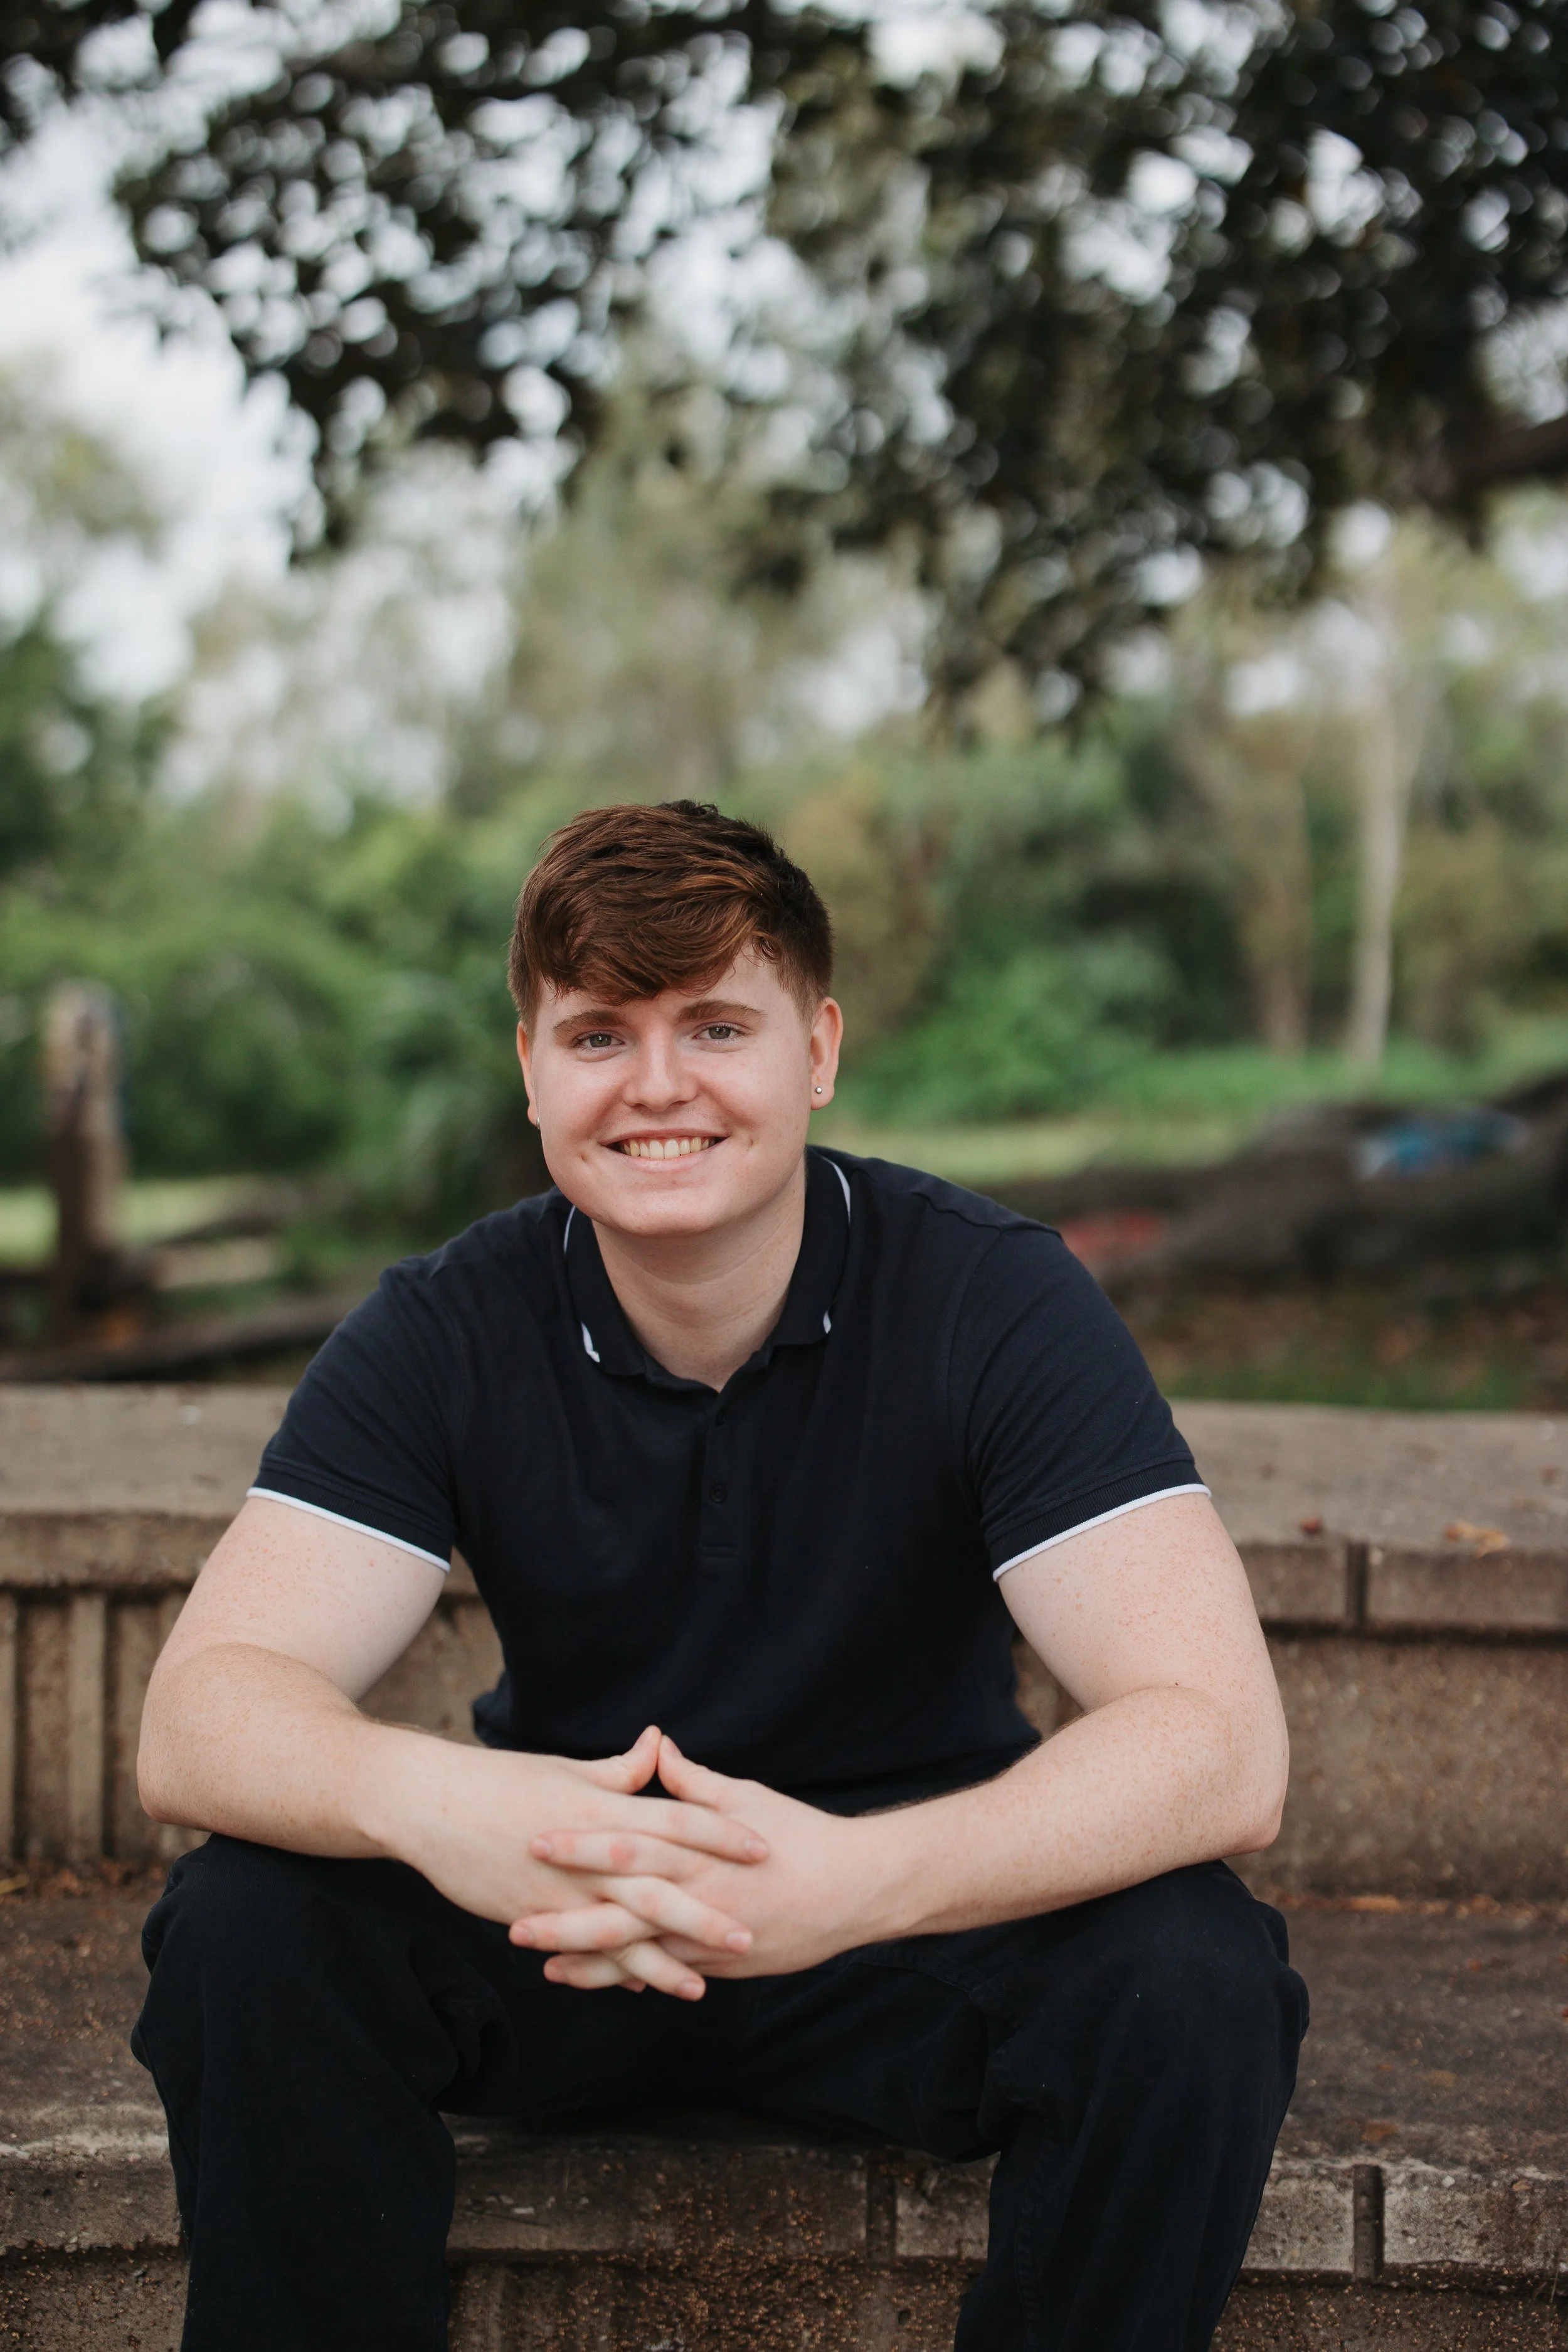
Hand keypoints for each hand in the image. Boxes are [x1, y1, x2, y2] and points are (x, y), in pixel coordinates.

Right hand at [371, 1723, 769, 1995]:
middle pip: (659, 1886)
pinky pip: (582, 1949)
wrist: (432, 1807)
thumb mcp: (567, 1771)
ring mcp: (561, 1890)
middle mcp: (588, 1854)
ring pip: (622, 1932)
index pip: (676, 1819)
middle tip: (750, 1935)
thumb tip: (660, 1746)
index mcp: (602, 1808)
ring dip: (663, 1959)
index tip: (762, 1847)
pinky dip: (612, 1968)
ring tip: (703, 1985)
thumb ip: (619, 1771)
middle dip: (706, 1914)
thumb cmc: (503, 1782)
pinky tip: (640, 1985)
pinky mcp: (534, 1915)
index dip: (721, 1834)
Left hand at [512, 1733, 895, 1991]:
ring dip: (585, 1958)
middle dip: (565, 1916)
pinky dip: (627, 1977)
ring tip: (540, 1961)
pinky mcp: (718, 1960)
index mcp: (698, 1849)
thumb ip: (694, 1781)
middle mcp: (697, 1896)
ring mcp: (706, 1936)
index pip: (628, 1844)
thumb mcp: (747, 1799)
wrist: (854, 1890)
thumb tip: (656, 1745)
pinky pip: (664, 1972)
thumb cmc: (801, 1835)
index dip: (580, 1843)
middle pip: (620, 1908)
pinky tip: (593, 1980)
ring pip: (636, 1953)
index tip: (535, 1837)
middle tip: (514, 1920)